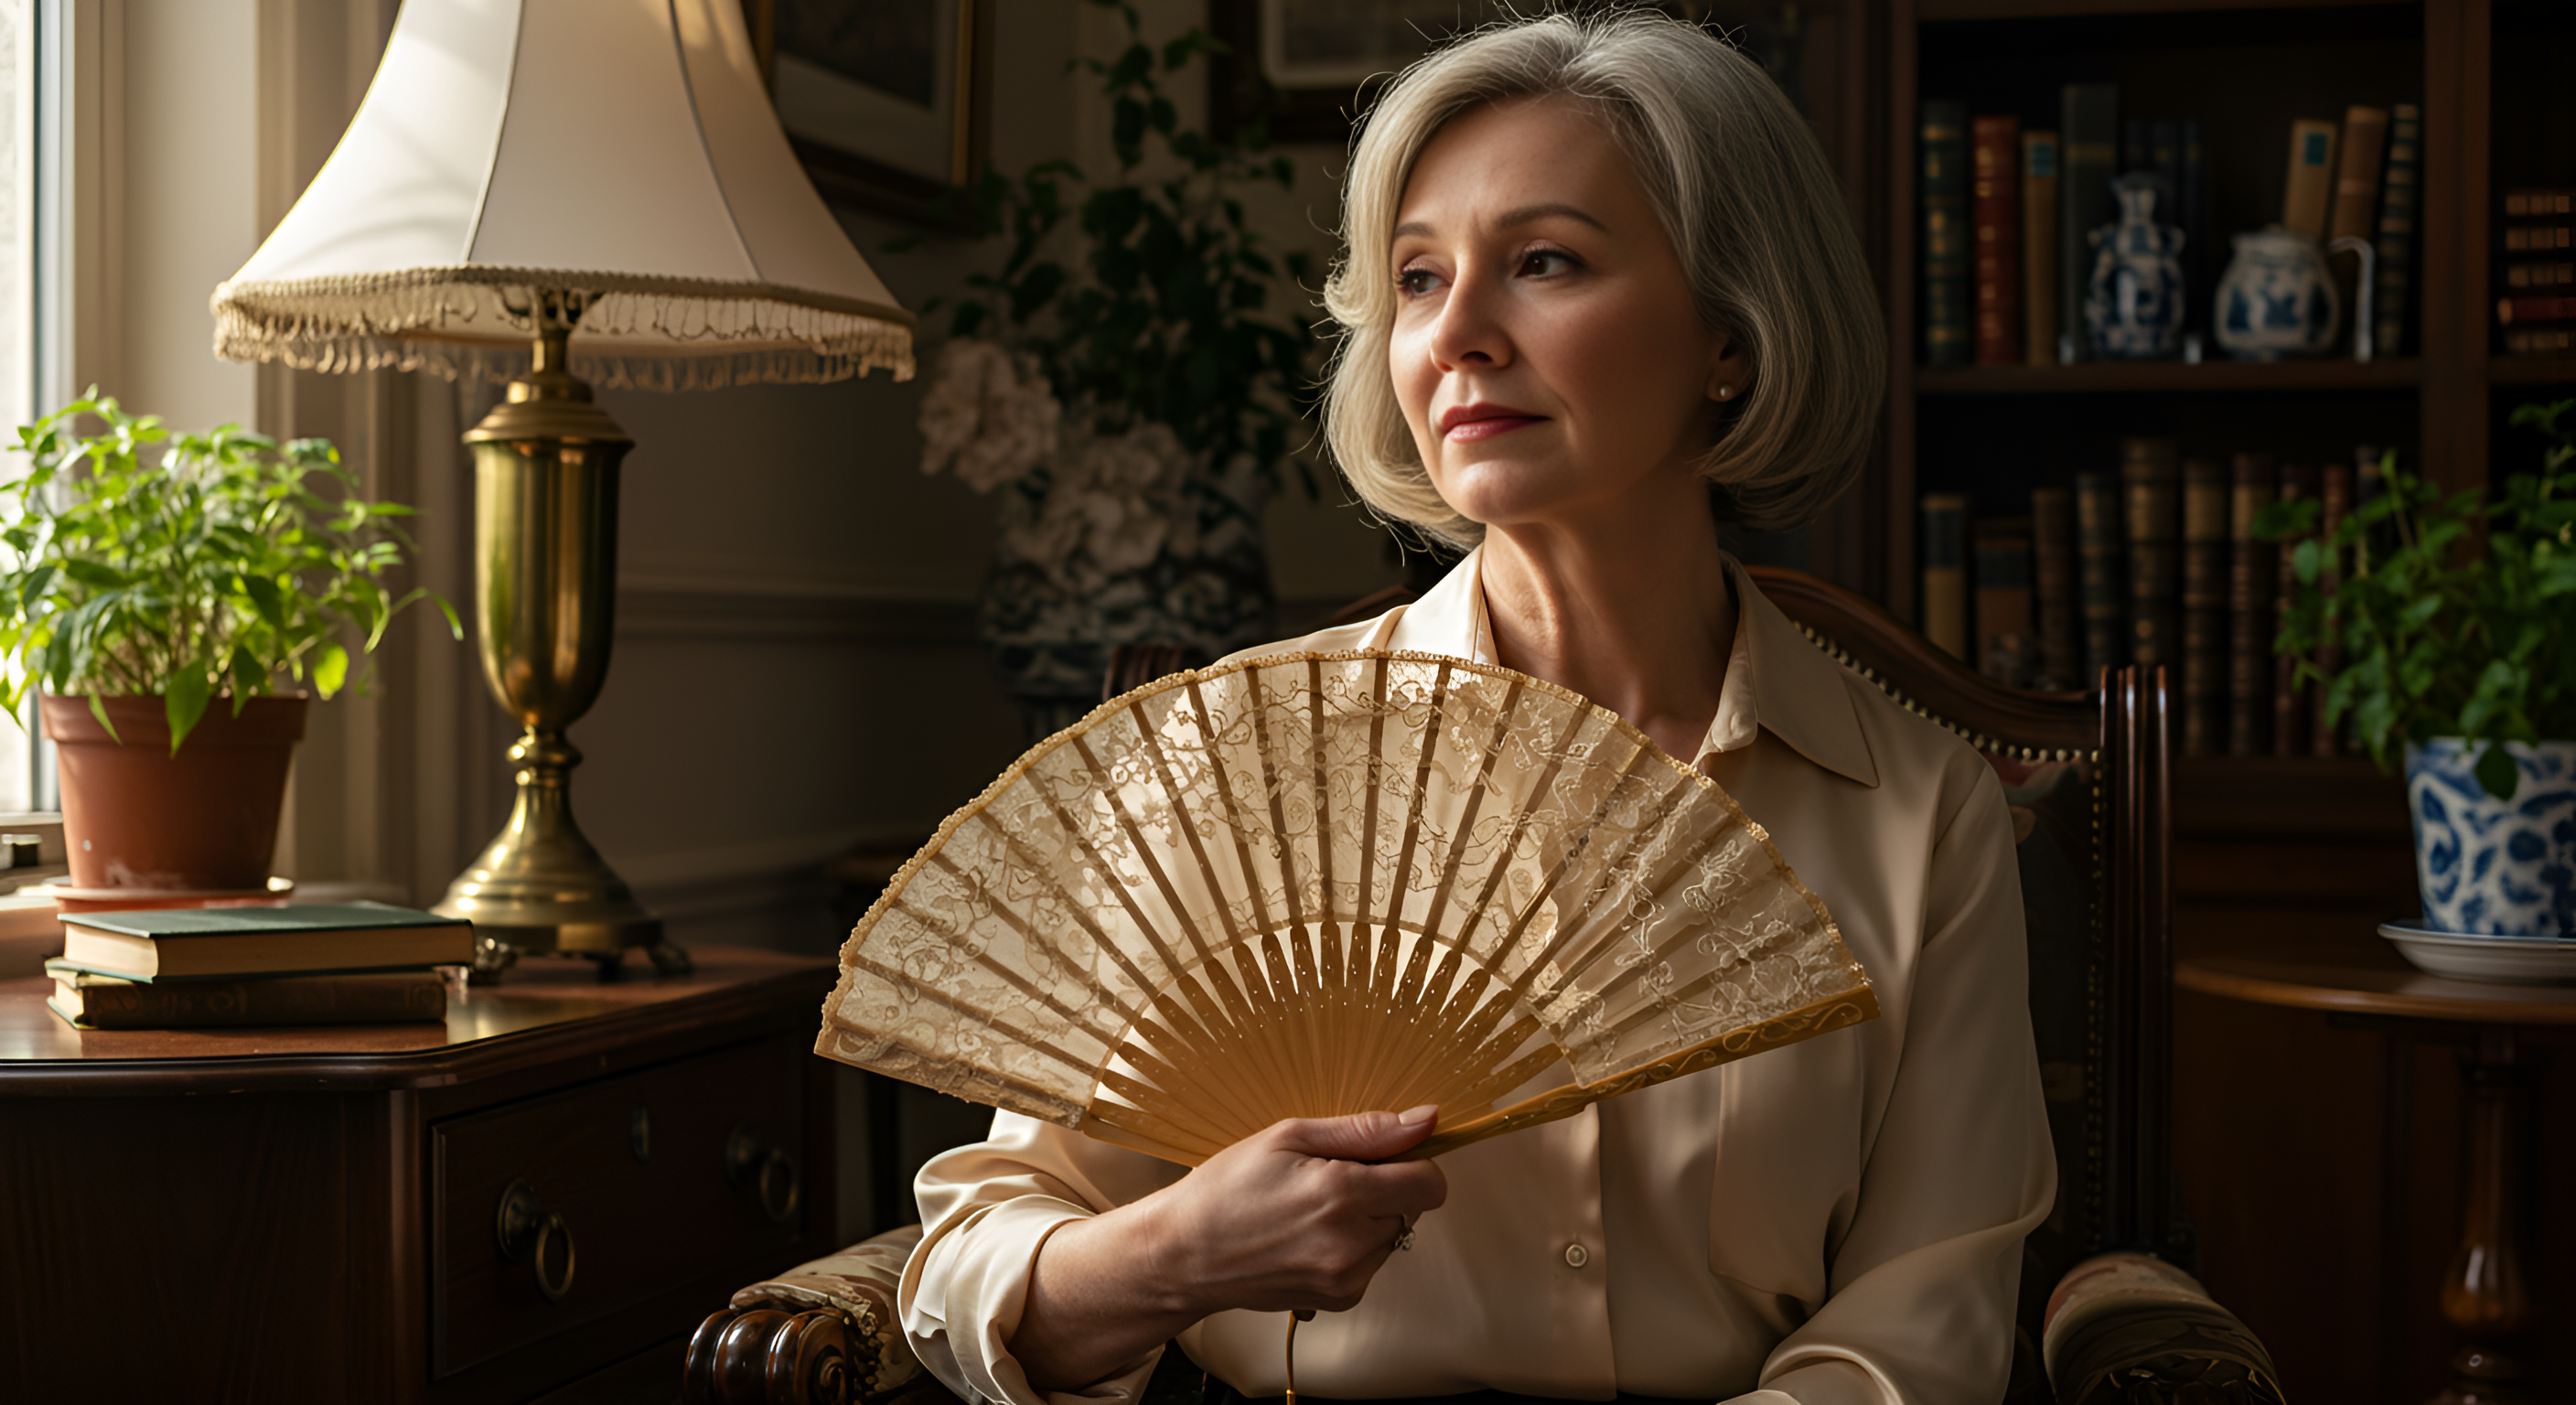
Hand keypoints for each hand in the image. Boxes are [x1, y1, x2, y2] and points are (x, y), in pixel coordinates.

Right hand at [1014, 1107, 1448, 1390]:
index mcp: (1343, 1194)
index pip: (1430, 1183)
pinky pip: (1372, 1262)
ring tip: (1312, 1209)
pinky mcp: (1341, 1299)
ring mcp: (1347, 1277)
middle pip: (1413, 1208)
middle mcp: (1352, 1243)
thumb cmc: (1227, 1188)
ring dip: (1370, 1219)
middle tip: (1330, 1179)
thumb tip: (1425, 1120)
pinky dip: (1354, 1246)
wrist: (1183, 1255)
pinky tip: (1310, 1236)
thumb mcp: (1289, 1137)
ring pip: (1394, 1236)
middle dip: (1385, 1188)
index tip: (1381, 1156)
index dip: (1412, 1162)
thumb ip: (1365, 1130)